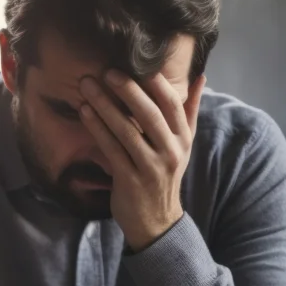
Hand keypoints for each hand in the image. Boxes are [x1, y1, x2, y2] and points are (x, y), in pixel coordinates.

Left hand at [79, 70, 205, 251]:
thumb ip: (188, 111)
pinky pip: (111, 149)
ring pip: (126, 131)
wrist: (156, 222)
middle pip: (149, 115)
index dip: (156, 83)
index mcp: (183, 138)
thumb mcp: (183, 145)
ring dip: (105, 106)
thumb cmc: (165, 175)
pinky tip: (85, 112)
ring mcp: (150, 167)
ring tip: (87, 86)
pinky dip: (97, 128)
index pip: (172, 105)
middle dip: (128, 90)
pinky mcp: (130, 180)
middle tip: (107, 71)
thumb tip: (200, 77)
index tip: (138, 63)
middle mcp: (170, 151)